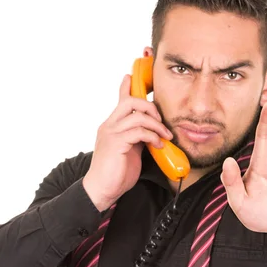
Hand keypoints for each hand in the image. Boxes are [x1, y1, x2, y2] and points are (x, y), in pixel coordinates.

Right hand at [83, 74, 172, 211]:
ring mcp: (111, 133)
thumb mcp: (130, 150)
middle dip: (150, 106)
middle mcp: (109, 126)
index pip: (120, 100)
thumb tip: (152, 130)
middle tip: (160, 120)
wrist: (102, 190)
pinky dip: (152, 136)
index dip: (127, 86)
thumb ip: (137, 137)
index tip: (132, 76)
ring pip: (137, 116)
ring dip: (156, 125)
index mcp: (112, 125)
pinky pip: (138, 132)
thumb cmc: (116, 172)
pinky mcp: (116, 144)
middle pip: (129, 101)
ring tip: (164, 136)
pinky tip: (158, 145)